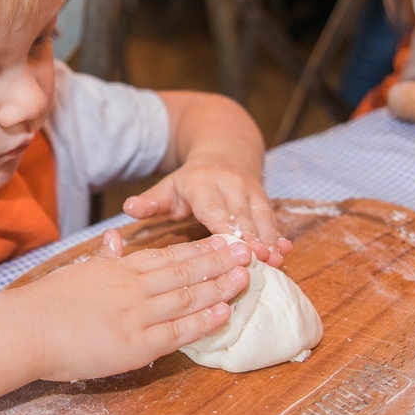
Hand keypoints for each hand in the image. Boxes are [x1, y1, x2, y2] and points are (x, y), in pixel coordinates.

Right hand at [15, 232, 251, 381]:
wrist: (27, 330)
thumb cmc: (45, 303)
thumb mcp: (78, 271)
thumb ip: (103, 258)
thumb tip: (115, 239)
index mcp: (119, 269)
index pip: (169, 255)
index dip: (200, 249)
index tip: (223, 242)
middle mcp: (134, 287)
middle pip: (186, 271)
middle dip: (219, 262)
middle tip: (247, 253)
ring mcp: (137, 316)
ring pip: (188, 298)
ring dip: (219, 287)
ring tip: (244, 278)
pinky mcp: (136, 346)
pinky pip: (178, 331)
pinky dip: (203, 321)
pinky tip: (223, 314)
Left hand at [122, 160, 291, 262]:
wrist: (224, 152)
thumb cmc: (189, 182)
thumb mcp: (167, 188)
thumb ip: (151, 201)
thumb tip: (128, 207)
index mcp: (201, 184)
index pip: (213, 208)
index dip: (224, 228)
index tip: (231, 248)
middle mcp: (229, 184)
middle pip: (241, 215)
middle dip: (251, 238)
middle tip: (259, 262)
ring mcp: (250, 189)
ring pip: (261, 217)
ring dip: (269, 239)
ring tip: (275, 262)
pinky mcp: (264, 197)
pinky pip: (272, 217)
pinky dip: (278, 235)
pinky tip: (285, 252)